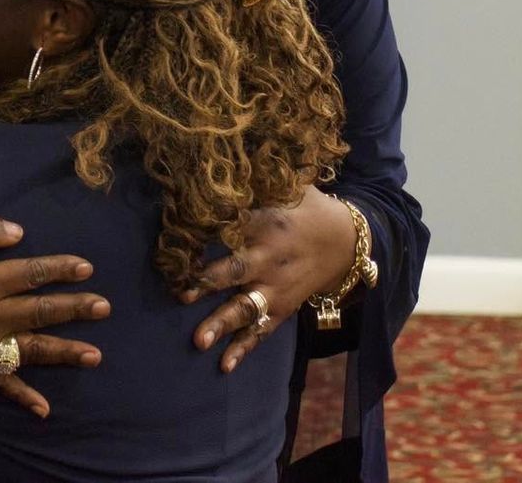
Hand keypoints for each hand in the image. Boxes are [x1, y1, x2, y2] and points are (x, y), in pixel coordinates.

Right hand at [0, 212, 109, 417]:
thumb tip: (21, 235)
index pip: (33, 274)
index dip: (62, 270)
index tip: (88, 268)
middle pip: (39, 313)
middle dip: (75, 310)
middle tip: (105, 308)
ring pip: (27, 350)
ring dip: (63, 353)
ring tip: (94, 355)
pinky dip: (19, 396)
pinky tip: (43, 409)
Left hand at [182, 189, 357, 372]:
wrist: (348, 241)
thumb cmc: (306, 207)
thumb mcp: (285, 185)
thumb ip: (253, 177)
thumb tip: (220, 156)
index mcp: (265, 222)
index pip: (228, 225)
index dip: (200, 233)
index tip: (173, 239)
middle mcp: (268, 256)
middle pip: (234, 270)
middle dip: (206, 283)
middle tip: (181, 294)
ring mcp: (276, 286)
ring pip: (245, 307)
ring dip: (221, 323)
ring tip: (198, 341)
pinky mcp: (283, 307)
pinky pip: (262, 330)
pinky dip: (244, 348)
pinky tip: (224, 365)